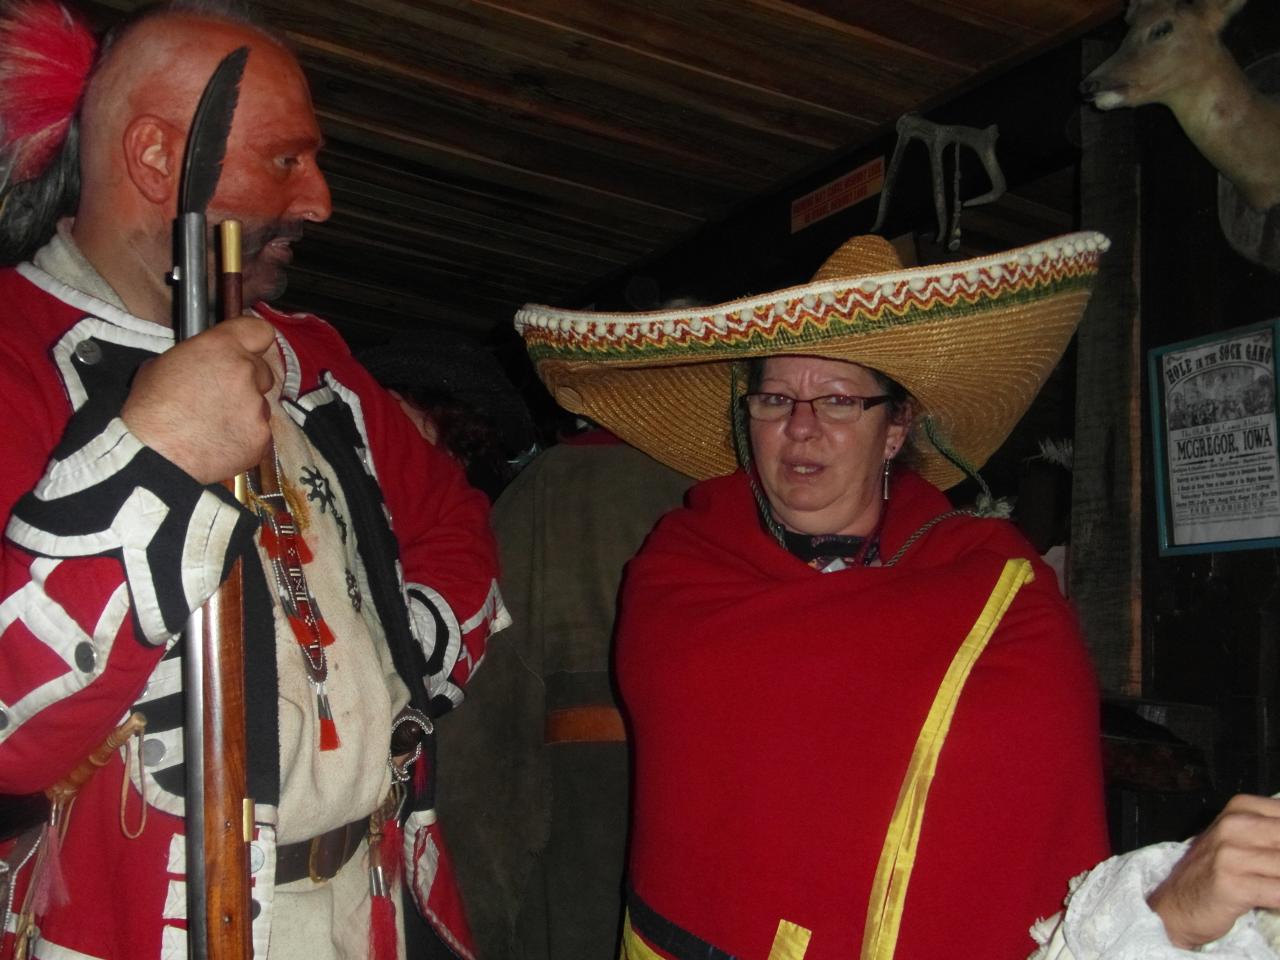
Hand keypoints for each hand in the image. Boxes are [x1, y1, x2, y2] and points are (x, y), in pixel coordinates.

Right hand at [122, 315, 276, 483]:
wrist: (153, 455)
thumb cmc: (149, 412)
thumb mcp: (160, 365)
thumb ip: (196, 357)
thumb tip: (202, 362)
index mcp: (220, 347)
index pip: (259, 331)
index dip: (255, 341)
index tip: (251, 350)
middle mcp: (244, 371)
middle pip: (262, 371)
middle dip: (247, 382)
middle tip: (221, 396)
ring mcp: (256, 405)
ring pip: (261, 405)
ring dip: (245, 411)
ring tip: (214, 424)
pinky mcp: (261, 436)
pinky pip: (260, 433)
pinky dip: (246, 437)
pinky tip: (220, 442)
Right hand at [1148, 794, 1279, 947]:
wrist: (1177, 904)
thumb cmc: (1216, 872)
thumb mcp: (1243, 841)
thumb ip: (1274, 836)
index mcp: (1241, 808)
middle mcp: (1233, 825)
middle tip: (1278, 871)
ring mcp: (1230, 854)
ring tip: (1276, 883)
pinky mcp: (1231, 884)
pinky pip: (1279, 892)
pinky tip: (1277, 901)